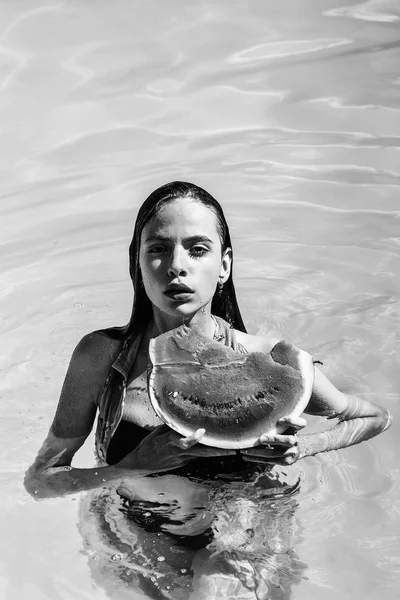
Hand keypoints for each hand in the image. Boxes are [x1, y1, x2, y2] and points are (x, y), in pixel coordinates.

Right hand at [116, 424, 235, 473]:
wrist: (139, 466)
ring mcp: (181, 460)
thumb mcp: (155, 433)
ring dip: (215, 453)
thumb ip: (170, 428)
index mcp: (170, 443)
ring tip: (230, 450)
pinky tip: (213, 449)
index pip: (184, 441)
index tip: (202, 431)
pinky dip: (203, 452)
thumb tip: (181, 420)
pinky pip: (194, 456)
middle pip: (201, 452)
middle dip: (217, 451)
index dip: (193, 437)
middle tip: (232, 449)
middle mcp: (178, 453)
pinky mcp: (181, 463)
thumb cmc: (146, 446)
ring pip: (201, 455)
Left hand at [240, 415, 306, 465]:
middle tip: (260, 439)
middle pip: (288, 440)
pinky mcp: (286, 462)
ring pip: (275, 453)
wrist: (298, 449)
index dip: (291, 421)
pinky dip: (257, 459)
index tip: (280, 420)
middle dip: (273, 439)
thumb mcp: (286, 425)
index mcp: (296, 428)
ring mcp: (291, 453)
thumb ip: (279, 419)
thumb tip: (259, 411)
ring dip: (258, 452)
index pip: (301, 423)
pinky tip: (247, 456)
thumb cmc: (287, 433)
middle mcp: (296, 441)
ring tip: (245, 450)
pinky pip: (270, 461)